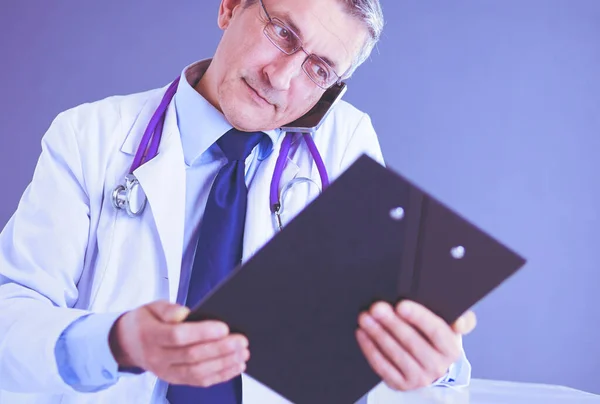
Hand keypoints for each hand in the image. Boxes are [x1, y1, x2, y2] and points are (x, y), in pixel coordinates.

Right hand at [109, 300, 248, 386]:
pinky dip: (220, 376)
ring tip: (242, 354)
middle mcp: (158, 357)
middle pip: (192, 356)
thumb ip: (168, 309)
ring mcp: (166, 372)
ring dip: (224, 364)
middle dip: (220, 349)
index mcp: (151, 336)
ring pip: (197, 372)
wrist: (127, 344)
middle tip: (241, 341)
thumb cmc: (146, 322)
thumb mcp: (152, 307)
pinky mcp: (175, 380)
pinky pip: (199, 381)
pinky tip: (235, 367)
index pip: (178, 336)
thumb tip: (184, 313)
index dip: (202, 333)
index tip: (224, 327)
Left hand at [356, 300, 475, 390]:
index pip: (436, 331)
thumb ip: (462, 319)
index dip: (418, 318)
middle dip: (392, 323)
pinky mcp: (401, 384)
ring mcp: (418, 378)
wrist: (435, 368)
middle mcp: (437, 366)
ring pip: (395, 354)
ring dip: (378, 334)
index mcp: (451, 349)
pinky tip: (362, 334)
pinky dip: (370, 349)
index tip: (401, 305)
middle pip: (412, 342)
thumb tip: (459, 321)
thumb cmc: (438, 341)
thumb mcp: (452, 328)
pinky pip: (382, 366)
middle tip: (377, 308)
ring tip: (366, 318)